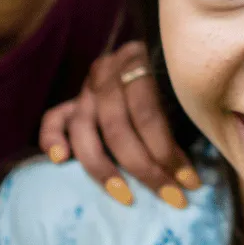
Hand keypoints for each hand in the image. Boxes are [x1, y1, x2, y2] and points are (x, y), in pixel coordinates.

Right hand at [38, 41, 199, 208]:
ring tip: (124, 195)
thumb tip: (191, 171)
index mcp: (136, 62)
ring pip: (84, 129)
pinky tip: (60, 159)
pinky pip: (53, 119)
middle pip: (117, 128)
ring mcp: (85, 88)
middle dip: (145, 168)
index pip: (148, 115)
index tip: (189, 183)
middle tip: (170, 197)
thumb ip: (178, 117)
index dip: (168, 153)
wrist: (151, 48)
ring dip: (104, 168)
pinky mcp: (70, 102)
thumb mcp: (178, 85)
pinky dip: (52, 139)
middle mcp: (105, 74)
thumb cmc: (169, 73)